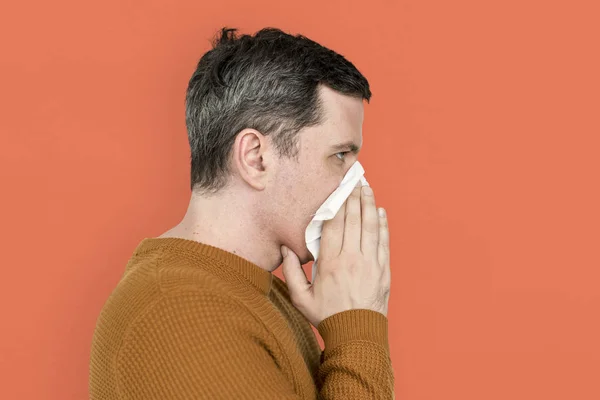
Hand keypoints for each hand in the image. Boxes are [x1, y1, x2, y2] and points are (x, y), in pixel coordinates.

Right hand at [281, 185, 390, 327]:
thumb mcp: (301, 297)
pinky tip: (379, 212)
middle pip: (353, 220)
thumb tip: (285, 248)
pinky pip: (383, 241)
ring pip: (369, 226)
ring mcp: (370, 263)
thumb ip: (290, 271)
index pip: (333, 225)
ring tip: (366, 188)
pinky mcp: (383, 269)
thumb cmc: (326, 315)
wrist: (357, 333)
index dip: (336, 203)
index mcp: (330, 262)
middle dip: (353, 196)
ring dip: (368, 204)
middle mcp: (351, 258)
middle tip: (354, 179)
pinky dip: (382, 225)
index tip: (337, 187)